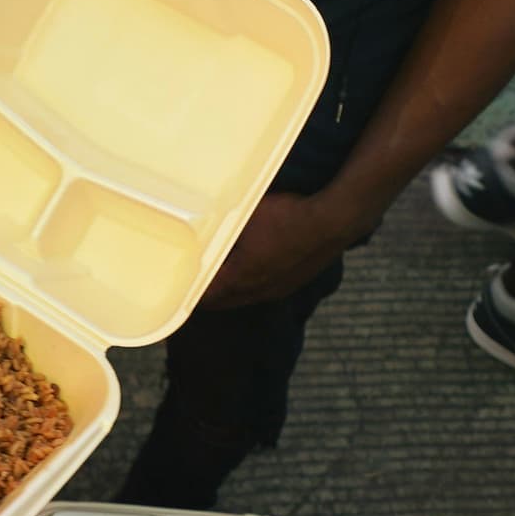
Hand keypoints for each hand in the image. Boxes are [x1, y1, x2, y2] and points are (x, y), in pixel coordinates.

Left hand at [203, 189, 373, 307]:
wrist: (335, 220)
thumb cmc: (290, 216)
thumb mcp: (246, 214)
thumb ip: (224, 223)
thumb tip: (206, 220)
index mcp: (242, 278)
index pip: (207, 296)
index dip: (190, 295)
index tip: (179, 291)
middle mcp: (260, 290)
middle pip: (226, 301)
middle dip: (209, 295)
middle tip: (194, 287)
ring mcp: (280, 287)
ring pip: (247, 296)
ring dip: (232, 290)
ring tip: (220, 278)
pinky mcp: (296, 280)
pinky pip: (266, 289)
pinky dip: (253, 284)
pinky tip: (256, 267)